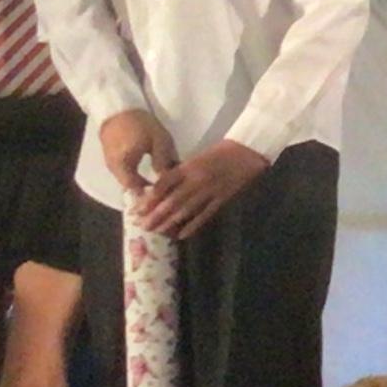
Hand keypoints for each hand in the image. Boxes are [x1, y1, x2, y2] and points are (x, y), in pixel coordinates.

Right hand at [98, 109, 176, 201]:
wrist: (118, 107)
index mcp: (123, 166)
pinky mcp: (111, 157)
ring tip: (156, 184)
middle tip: (161, 192)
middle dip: (146, 191)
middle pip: (130, 188)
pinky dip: (134, 176)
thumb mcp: (158, 140)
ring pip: (127, 181)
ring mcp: (110, 164)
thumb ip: (163, 160)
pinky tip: (146, 174)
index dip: (149, 195)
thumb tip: (166, 178)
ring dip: (140, 184)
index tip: (163, 196)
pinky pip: (123, 173)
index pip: (136, 190)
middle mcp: (114, 169)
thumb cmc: (139, 122)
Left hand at [135, 138, 269, 236]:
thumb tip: (163, 188)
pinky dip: (192, 226)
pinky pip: (204, 215)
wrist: (248, 151)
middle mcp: (196, 180)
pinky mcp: (222, 199)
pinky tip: (181, 235)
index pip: (164, 184)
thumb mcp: (197, 157)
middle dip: (155, 215)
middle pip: (171, 201)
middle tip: (142, 225)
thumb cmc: (221, 151)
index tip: (138, 208)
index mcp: (189, 166)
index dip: (150, 198)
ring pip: (185, 210)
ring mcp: (210, 191)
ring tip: (157, 231)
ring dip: (169, 223)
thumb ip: (182, 172)